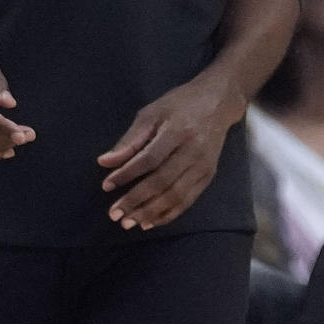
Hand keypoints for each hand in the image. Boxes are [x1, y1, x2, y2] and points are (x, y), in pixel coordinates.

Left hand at [97, 75, 239, 230]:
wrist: (218, 101)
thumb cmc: (179, 105)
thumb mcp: (151, 113)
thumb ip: (130, 140)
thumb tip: (105, 162)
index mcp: (177, 131)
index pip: (149, 158)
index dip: (127, 174)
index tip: (106, 186)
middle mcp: (193, 151)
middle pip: (162, 181)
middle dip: (136, 200)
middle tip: (114, 214)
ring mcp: (203, 166)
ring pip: (175, 196)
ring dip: (150, 212)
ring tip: (129, 222)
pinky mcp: (208, 176)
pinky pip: (187, 201)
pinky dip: (168, 214)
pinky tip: (150, 221)